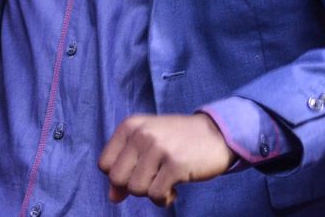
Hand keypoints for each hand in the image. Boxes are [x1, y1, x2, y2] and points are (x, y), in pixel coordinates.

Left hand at [99, 113, 233, 206]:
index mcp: (132, 125)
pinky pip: (156, 195)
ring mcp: (160, 148)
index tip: (140, 170)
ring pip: (136, 189)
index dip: (120, 174)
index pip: (104, 164)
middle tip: (155, 176)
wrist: (219, 133)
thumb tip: (113, 197)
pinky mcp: (176, 164)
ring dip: (151, 192)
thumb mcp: (149, 146)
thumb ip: (127, 167)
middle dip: (135, 185)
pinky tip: (174, 191)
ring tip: (166, 180)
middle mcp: (143, 133)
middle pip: (117, 179)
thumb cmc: (180, 141)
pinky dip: (164, 199)